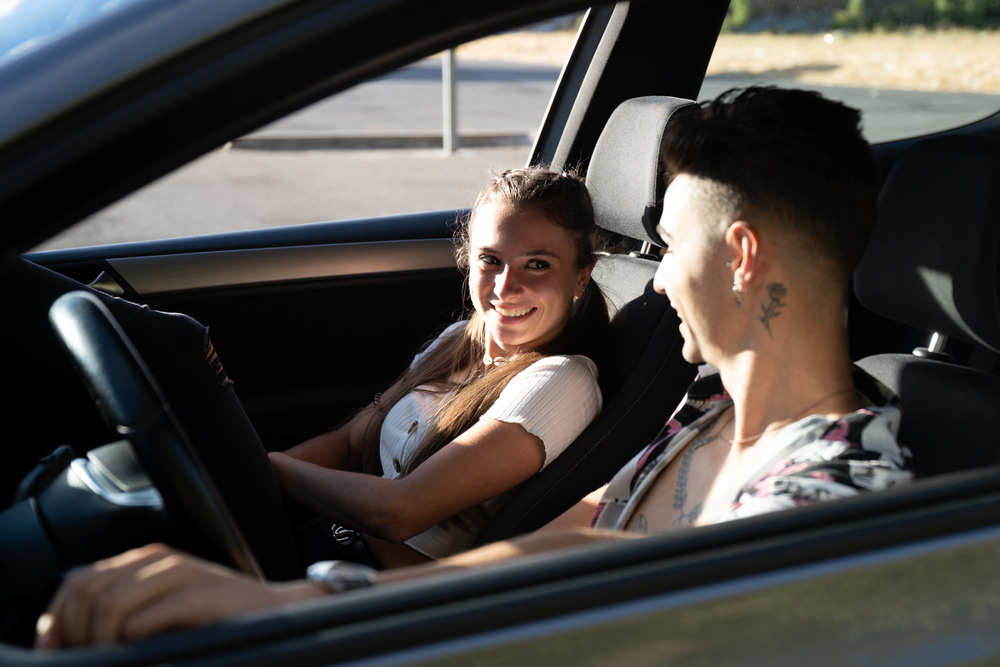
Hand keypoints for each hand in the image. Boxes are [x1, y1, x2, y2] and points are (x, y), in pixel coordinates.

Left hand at [35, 543, 324, 647]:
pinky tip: (144, 654)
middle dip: (74, 633)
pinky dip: (131, 643)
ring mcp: (181, 574)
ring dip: (100, 641)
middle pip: (87, 589)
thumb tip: (64, 634)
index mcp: (145, 560)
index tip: (58, 651)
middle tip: (86, 658)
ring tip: (113, 656)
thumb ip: (122, 610)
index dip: (57, 618)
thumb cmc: (218, 617)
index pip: (78, 579)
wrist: (276, 613)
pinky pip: (143, 620)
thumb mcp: (162, 609)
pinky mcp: (200, 596)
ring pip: (109, 603)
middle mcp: (159, 559)